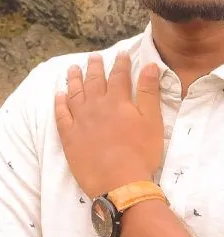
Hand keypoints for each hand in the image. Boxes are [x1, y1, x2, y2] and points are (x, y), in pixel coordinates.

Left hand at [55, 53, 162, 198]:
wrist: (119, 183)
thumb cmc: (141, 152)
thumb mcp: (152, 121)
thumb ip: (149, 92)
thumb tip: (149, 65)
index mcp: (117, 101)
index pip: (119, 76)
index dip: (121, 63)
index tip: (121, 53)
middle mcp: (96, 106)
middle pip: (94, 81)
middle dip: (94, 67)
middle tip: (93, 57)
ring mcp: (80, 121)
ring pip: (74, 94)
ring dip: (74, 79)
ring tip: (72, 69)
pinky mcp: (69, 137)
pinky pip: (61, 115)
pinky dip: (59, 103)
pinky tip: (58, 95)